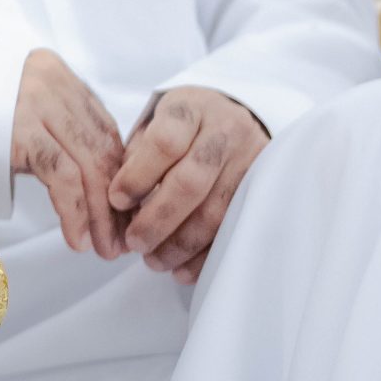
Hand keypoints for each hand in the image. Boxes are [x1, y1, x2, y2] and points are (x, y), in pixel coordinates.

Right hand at [11, 49, 129, 258]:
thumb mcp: (10, 105)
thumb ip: (48, 124)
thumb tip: (91, 173)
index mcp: (52, 71)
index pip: (102, 127)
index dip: (121, 173)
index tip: (126, 209)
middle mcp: (49, 81)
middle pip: (102, 147)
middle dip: (117, 199)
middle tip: (122, 237)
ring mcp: (35, 102)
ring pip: (89, 165)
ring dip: (101, 214)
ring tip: (104, 247)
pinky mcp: (19, 129)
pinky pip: (62, 177)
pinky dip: (76, 212)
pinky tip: (78, 238)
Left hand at [108, 87, 266, 283]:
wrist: (235, 113)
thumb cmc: (181, 126)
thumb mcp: (153, 125)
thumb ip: (134, 158)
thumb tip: (115, 207)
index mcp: (189, 110)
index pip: (164, 142)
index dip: (137, 176)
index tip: (116, 201)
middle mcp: (224, 131)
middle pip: (191, 181)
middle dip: (158, 219)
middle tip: (135, 243)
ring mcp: (251, 159)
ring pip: (217, 210)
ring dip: (182, 243)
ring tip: (154, 261)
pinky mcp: (265, 186)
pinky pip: (236, 228)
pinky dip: (207, 254)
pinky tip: (183, 269)